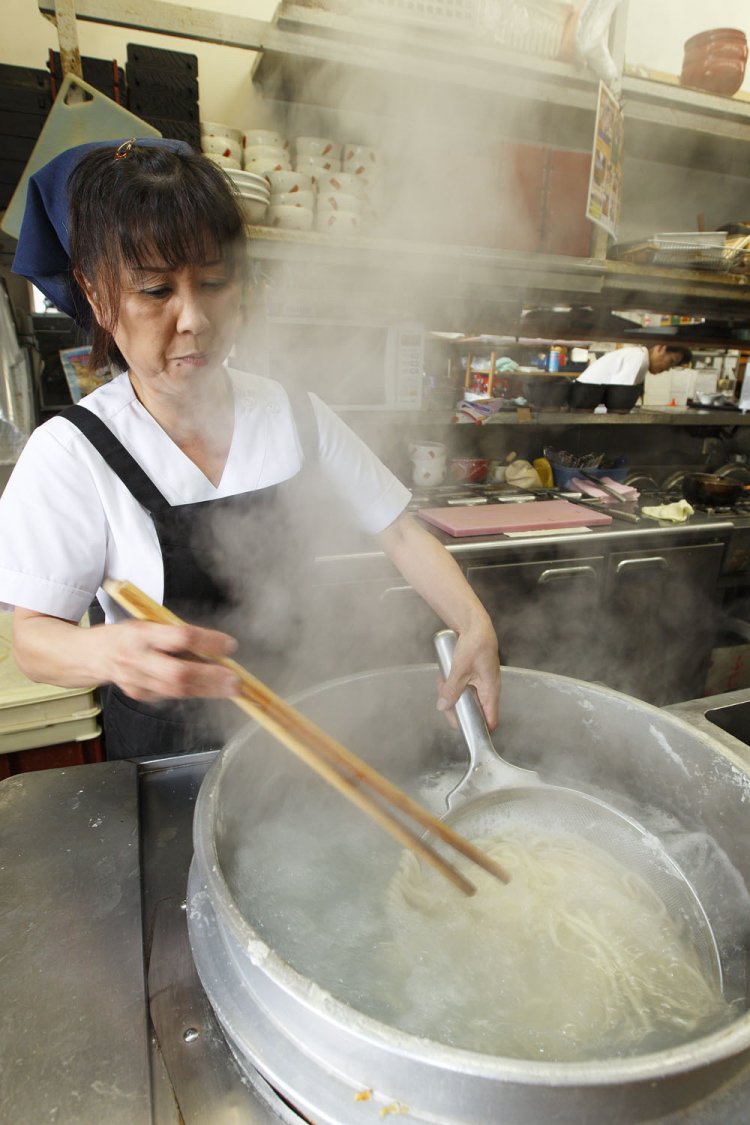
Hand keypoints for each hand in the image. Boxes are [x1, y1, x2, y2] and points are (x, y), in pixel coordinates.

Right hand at [100, 620, 240, 701]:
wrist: (93, 654)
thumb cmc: (128, 635)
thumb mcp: (151, 623)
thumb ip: (179, 634)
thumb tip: (215, 647)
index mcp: (142, 633)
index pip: (180, 637)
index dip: (207, 642)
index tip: (229, 645)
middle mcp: (138, 658)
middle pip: (178, 673)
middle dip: (211, 678)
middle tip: (235, 680)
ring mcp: (137, 681)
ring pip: (177, 690)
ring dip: (209, 690)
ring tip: (231, 688)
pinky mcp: (140, 695)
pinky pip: (171, 696)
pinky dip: (193, 691)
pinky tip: (209, 689)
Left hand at [435, 619, 500, 729]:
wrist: (474, 623)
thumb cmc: (475, 644)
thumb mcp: (460, 670)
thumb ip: (452, 690)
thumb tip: (444, 707)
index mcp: (490, 690)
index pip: (490, 720)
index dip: (479, 729)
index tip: (464, 731)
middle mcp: (488, 689)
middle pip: (472, 710)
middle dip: (455, 707)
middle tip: (444, 702)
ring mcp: (480, 682)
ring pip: (464, 697)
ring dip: (450, 692)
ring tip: (442, 680)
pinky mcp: (473, 675)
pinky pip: (462, 686)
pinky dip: (452, 683)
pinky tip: (445, 674)